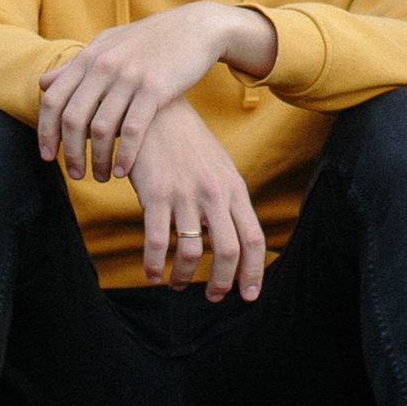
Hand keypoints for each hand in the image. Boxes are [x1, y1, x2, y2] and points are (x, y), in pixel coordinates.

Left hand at [37, 3, 274, 183]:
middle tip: (74, 174)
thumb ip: (76, 66)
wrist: (194, 27)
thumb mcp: (108, 45)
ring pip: (101, 129)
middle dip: (70, 153)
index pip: (53, 100)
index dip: (45, 132)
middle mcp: (104, 66)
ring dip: (97, 160)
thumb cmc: (148, 40)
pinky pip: (132, 130)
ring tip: (101, 177)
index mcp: (89, 57)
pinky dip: (124, 155)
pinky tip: (123, 171)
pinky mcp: (155, 89)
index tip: (47, 157)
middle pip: (73, 119)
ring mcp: (129, 77)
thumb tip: (44, 83)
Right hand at [125, 98, 267, 300]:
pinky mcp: (156, 193)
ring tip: (176, 284)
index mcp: (233, 187)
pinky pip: (159, 242)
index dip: (253, 272)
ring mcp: (186, 193)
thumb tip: (233, 238)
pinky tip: (153, 273)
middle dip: (222, 282)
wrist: (156, 108)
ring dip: (185, 277)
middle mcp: (214, 192)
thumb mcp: (218, 167)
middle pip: (229, 250)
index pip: (254, 238)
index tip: (248, 296)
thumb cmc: (187, 142)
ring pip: (194, 251)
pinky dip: (156, 265)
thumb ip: (228, 199)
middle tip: (211, 296)